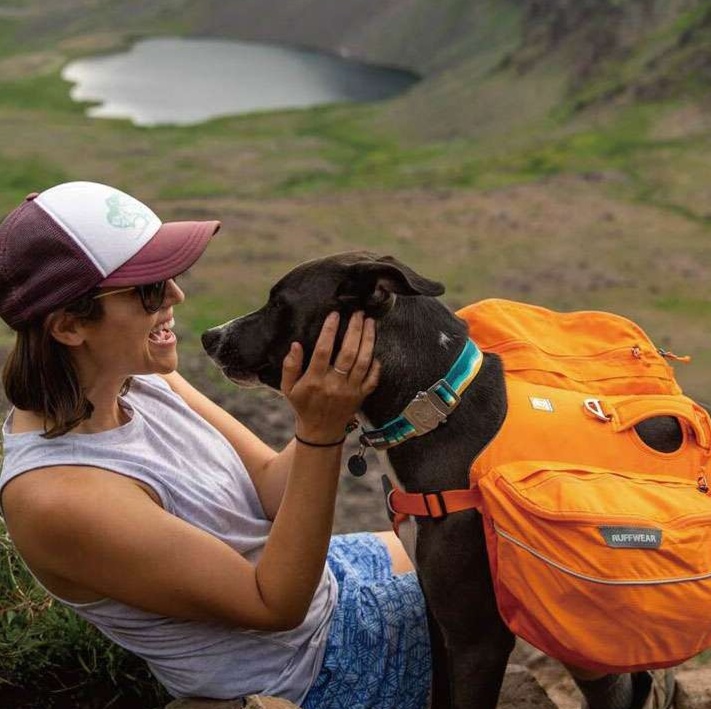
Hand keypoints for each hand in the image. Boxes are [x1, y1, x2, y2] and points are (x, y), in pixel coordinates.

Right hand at [280, 312, 379, 443]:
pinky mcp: (361, 396)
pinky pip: (373, 379)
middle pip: (348, 353)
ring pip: (363, 362)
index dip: (329, 331)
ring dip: (369, 340)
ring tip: (371, 323)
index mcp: (314, 380)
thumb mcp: (288, 388)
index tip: (335, 314)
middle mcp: (334, 384)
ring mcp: (350, 391)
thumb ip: (290, 366)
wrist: (320, 432)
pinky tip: (376, 350)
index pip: (323, 350)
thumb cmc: (303, 406)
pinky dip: (376, 365)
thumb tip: (295, 345)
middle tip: (359, 313)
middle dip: (355, 330)